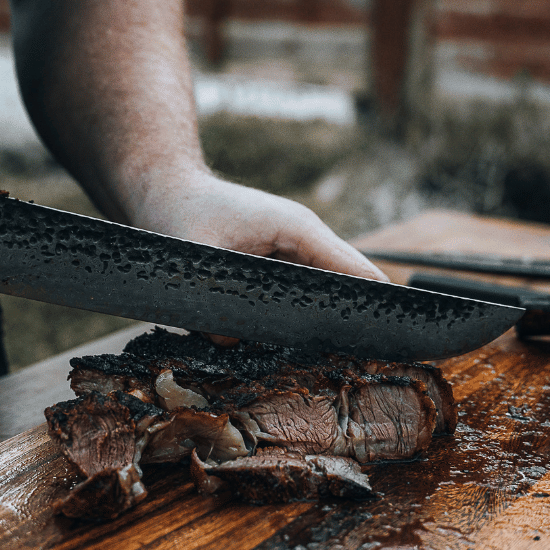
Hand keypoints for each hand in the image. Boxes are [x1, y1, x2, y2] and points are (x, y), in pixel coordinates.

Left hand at [130, 169, 387, 343]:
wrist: (164, 186)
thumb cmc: (179, 212)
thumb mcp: (194, 260)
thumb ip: (216, 305)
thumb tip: (233, 343)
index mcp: (297, 228)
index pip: (356, 272)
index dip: (372, 309)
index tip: (385, 345)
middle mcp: (303, 236)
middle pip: (347, 285)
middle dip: (349, 322)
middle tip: (354, 363)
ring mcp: (291, 247)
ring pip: (322, 291)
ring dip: (320, 319)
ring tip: (323, 356)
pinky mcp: (275, 259)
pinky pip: (297, 291)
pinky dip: (295, 313)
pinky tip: (283, 339)